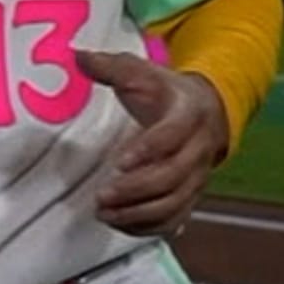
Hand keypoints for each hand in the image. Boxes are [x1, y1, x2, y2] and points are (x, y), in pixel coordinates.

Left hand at [77, 48, 232, 235]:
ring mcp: (196, 177)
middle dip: (136, 190)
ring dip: (138, 214)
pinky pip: (173, 219)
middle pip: (172, 177)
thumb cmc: (165, 93)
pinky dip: (146, 228)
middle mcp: (198, 150)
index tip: (119, 162)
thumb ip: (110, 66)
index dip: (149, 150)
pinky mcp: (190, 196)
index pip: (172, 136)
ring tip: (103, 212)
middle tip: (101, 196)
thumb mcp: (142, 72)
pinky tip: (117, 223)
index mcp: (188, 115)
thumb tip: (76, 55)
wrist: (208, 111)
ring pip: (174, 204)